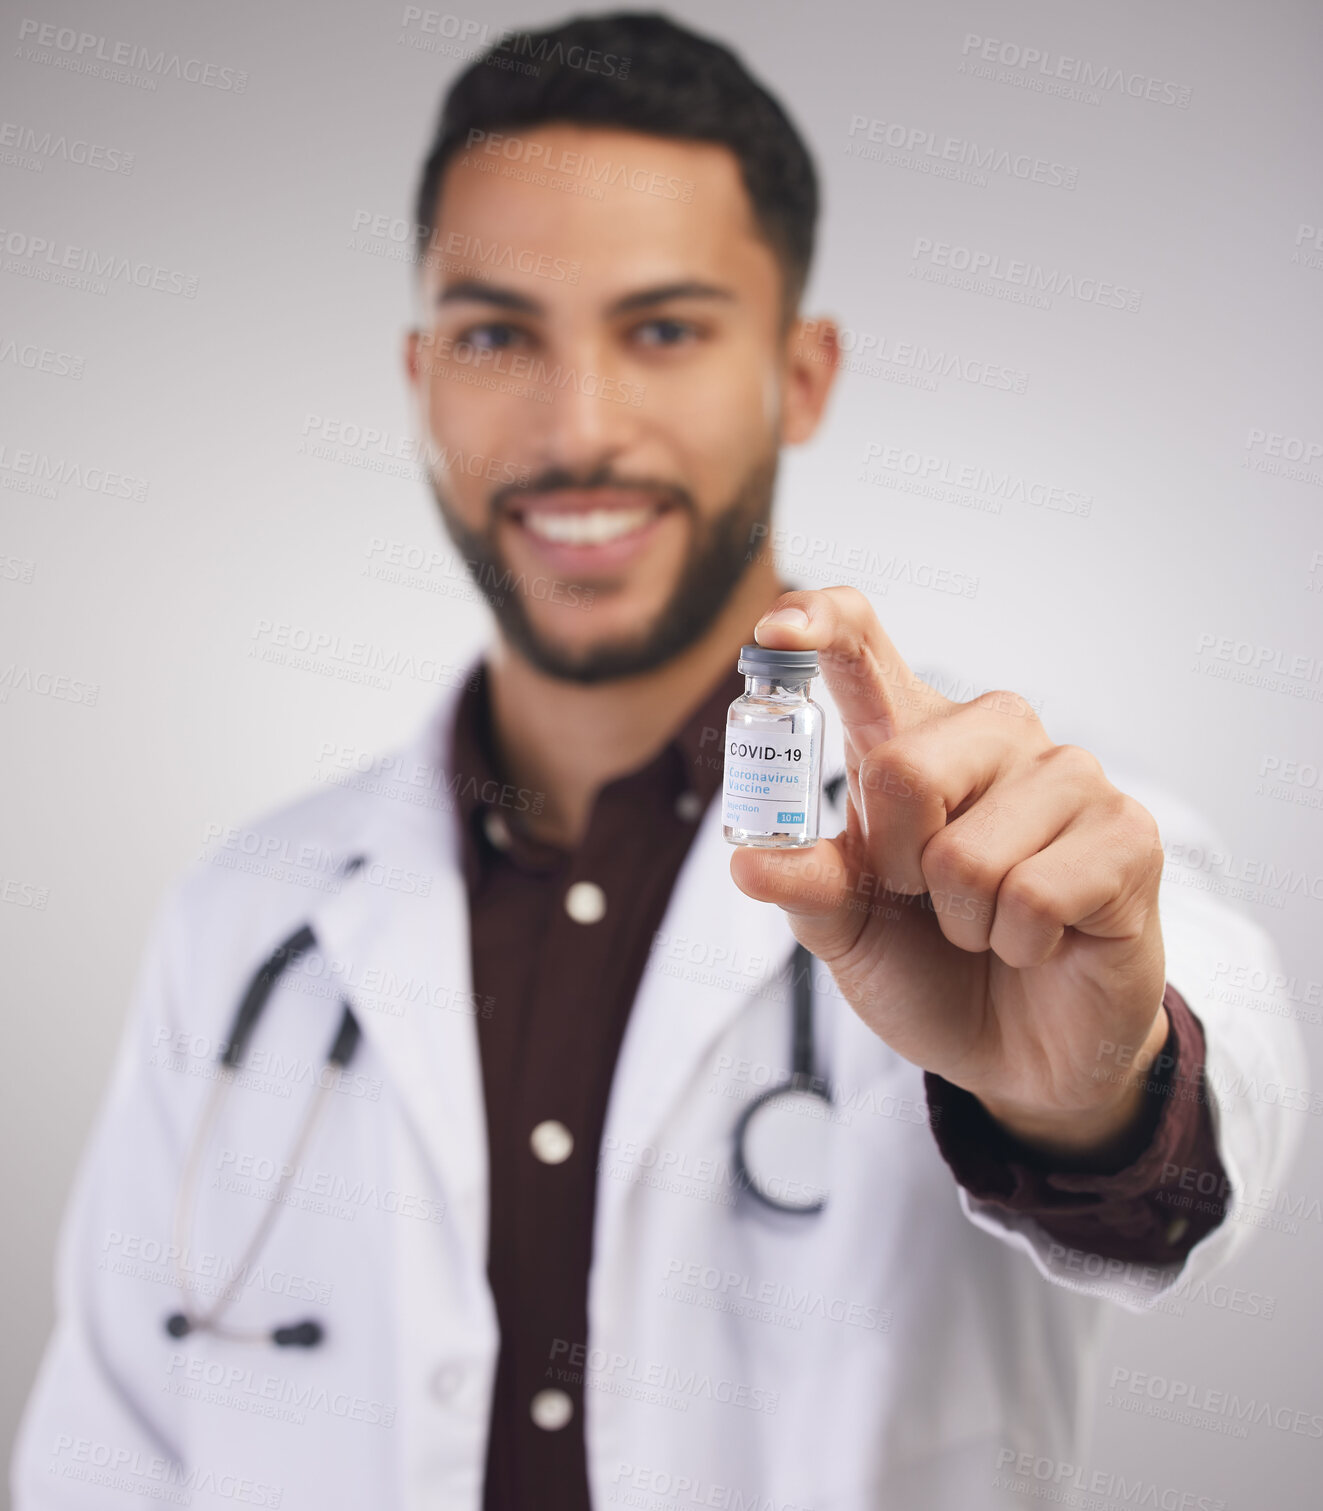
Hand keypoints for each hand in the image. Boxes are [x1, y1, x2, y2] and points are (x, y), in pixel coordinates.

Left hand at [729, 586, 1169, 1163]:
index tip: (776, 629)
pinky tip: (1043, 939)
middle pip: (904, 770)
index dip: (820, 623)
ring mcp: (1068, 776)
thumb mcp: (849, 929)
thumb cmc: (931, 967)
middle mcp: (994, 734)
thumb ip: (807, 885)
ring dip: (963, 920)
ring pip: (967, 853)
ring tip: (991, 922)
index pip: (864, 645)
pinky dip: (1019, 943)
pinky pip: (1034, 896)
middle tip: (928, 897)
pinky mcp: (1127, 832)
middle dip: (898, 868)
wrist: (1019, 1049)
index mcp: (911, 738)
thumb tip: (748, 861)